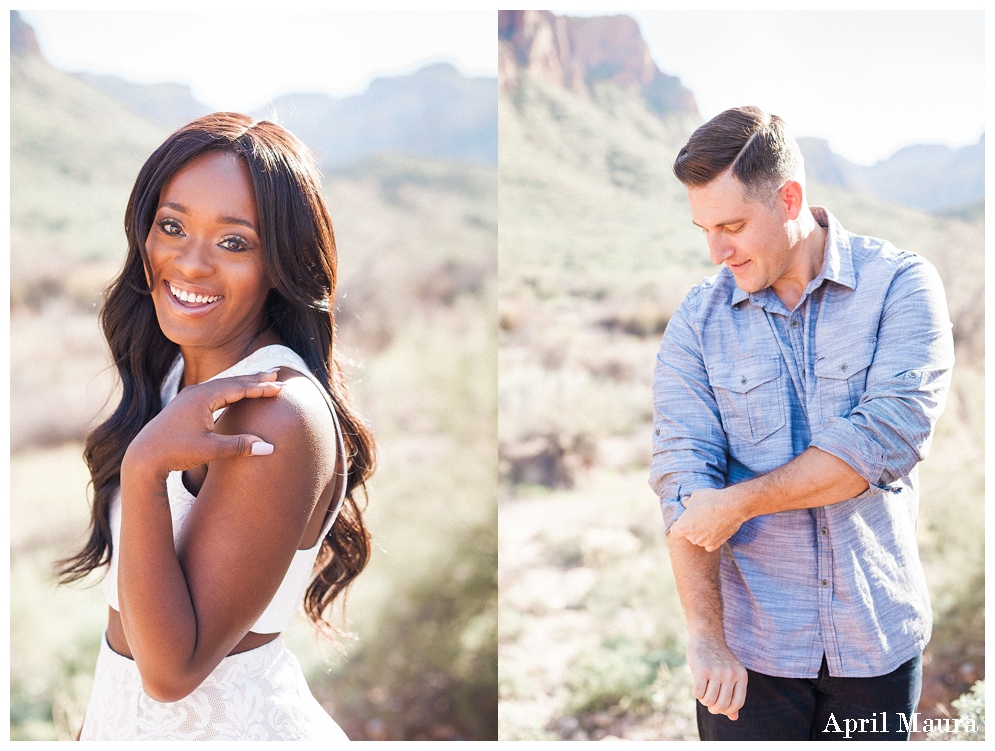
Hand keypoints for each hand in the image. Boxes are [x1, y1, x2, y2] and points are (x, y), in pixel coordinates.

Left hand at [123, 371, 283, 478]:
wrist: (143, 456)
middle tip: (276, 374)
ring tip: (259, 381)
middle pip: (232, 381)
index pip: (239, 388)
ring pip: (222, 385)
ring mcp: (188, 397)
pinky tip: (233, 393)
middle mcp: (195, 392)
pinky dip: (229, 390)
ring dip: (242, 383)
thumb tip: (270, 447)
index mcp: (203, 397)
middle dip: (255, 379)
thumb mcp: (210, 450)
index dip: (261, 388)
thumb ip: (240, 445)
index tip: (279, 387)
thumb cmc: (175, 451)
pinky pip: (213, 391)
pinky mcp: (184, 405)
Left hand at [670, 487, 744, 551]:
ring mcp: (704, 542)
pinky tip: (714, 530)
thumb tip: (684, 501)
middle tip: (700, 518)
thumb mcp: (695, 496)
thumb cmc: (711, 499)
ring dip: (701, 534)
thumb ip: (687, 502)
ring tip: (710, 521)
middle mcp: (692, 537)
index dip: (678, 525)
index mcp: (683, 527)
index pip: (674, 531)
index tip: (685, 519)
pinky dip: (711, 540)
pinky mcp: (715, 545)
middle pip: (688, 535)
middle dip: (691, 528)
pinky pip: (709, 545)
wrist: (732, 506)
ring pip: (699, 540)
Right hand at [686, 631, 747, 720]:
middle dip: (714, 708)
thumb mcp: (730, 674)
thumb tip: (734, 718)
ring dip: (704, 701)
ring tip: (703, 693)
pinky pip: (698, 693)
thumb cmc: (718, 658)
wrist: (706, 636)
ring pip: (709, 700)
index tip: (720, 707)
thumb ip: (733, 694)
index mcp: (741, 676)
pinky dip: (696, 694)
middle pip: (722, 704)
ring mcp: (717, 672)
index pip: (737, 703)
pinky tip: (697, 686)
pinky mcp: (702, 670)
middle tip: (709, 703)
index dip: (728, 710)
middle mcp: (730, 674)